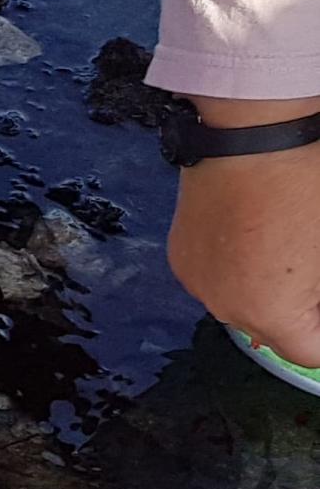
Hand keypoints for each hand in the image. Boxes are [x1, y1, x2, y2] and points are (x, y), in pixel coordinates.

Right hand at [169, 96, 319, 364]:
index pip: (310, 354)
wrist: (253, 133)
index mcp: (272, 313)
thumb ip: (318, 295)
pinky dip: (238, 270)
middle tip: (312, 276)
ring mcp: (198, 282)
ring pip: (241, 306)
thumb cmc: (309, 185)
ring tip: (288, 254)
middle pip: (272, 333)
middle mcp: (226, 308)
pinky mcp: (182, 255)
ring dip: (266, 292)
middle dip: (299, 314)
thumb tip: (312, 296)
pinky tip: (256, 239)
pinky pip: (217, 280)